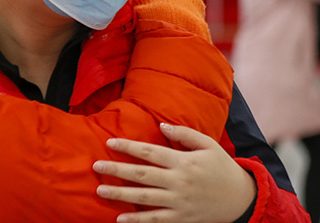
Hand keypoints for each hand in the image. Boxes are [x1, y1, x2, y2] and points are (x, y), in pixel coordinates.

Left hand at [93, 123, 255, 222]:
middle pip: (142, 175)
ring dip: (121, 194)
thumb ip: (184, 134)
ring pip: (145, 198)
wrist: (242, 199)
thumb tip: (161, 125)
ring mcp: (179, 202)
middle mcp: (178, 182)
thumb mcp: (208, 145)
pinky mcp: (181, 218)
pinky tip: (120, 219)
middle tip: (96, 166)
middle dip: (116, 170)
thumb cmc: (221, 167)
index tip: (109, 142)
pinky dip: (138, 220)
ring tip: (100, 190)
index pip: (149, 152)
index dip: (128, 147)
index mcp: (183, 161)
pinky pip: (156, 220)